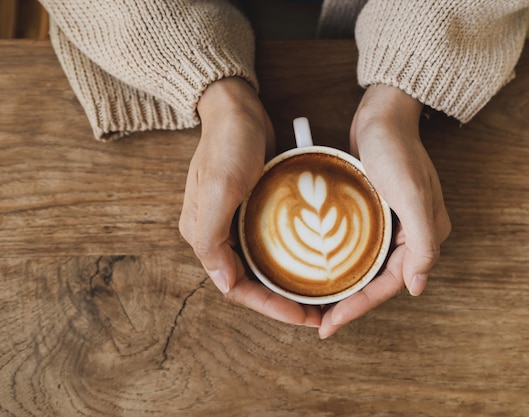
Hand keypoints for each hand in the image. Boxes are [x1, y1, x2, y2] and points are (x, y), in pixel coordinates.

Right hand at [179, 77, 320, 327]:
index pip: (236, 287)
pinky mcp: (253, 208)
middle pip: (252, 282)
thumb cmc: (228, 145)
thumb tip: (224, 283)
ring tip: (321, 295)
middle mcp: (218, 234)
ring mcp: (236, 222)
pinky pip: (272, 243)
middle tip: (319, 313)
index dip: (269, 307)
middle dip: (283, 301)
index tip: (302, 316)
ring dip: (289, 283)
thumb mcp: (220, 188)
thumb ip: (213, 238)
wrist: (236, 108)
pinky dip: (292, 257)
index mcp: (204, 235)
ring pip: (264, 266)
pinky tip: (316, 261)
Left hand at [319, 84, 450, 337]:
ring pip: (368, 267)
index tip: (330, 325)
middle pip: (377, 280)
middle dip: (351, 304)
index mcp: (424, 236)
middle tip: (320, 323)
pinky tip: (322, 269)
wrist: (384, 113)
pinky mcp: (376, 211)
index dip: (360, 308)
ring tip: (318, 304)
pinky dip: (344, 262)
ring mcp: (393, 223)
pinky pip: (360, 247)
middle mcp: (410, 234)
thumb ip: (422, 242)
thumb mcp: (412, 194)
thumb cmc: (397, 150)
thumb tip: (418, 288)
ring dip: (346, 286)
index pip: (390, 285)